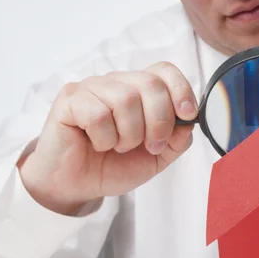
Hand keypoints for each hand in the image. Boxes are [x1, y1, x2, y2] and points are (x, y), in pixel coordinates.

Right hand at [18, 62, 197, 214]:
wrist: (78, 186)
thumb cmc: (114, 165)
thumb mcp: (158, 157)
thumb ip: (177, 138)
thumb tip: (189, 120)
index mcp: (139, 91)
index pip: (165, 71)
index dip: (181, 90)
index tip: (187, 115)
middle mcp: (116, 83)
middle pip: (150, 84)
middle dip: (159, 122)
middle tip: (151, 146)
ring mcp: (91, 88)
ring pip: (125, 100)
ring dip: (129, 134)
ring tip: (118, 146)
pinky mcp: (69, 100)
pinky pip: (98, 114)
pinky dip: (104, 138)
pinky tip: (97, 144)